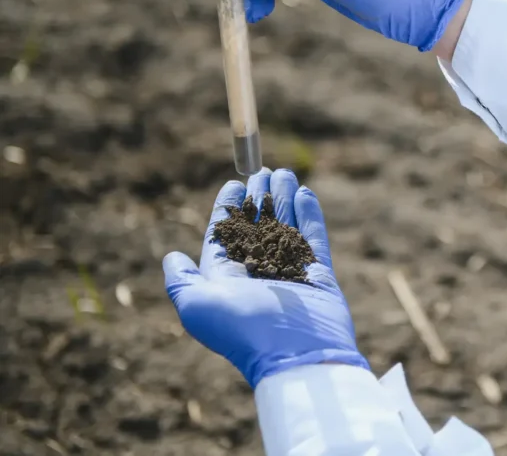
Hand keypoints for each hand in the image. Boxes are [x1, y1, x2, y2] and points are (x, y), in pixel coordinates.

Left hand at [163, 168, 368, 387]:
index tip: (234, 184)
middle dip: (259, 197)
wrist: (295, 353)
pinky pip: (313, 237)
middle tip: (263, 171)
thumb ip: (181, 280)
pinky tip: (305, 193)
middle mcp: (258, 273)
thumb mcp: (197, 305)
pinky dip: (309, 214)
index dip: (229, 208)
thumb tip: (171, 257)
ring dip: (284, 199)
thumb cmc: (242, 328)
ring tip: (284, 173)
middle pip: (258, 226)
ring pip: (286, 226)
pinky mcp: (318, 273)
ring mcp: (290, 272)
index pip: (226, 236)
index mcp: (228, 279)